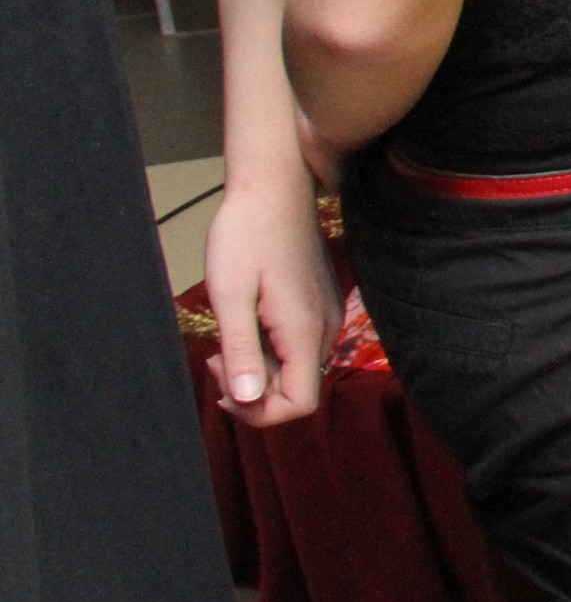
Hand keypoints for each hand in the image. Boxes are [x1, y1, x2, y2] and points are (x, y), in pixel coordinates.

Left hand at [204, 179, 339, 428]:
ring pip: (297, 370)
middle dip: (254, 390)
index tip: (222, 387)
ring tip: (227, 337)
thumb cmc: (245, 236)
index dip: (259, 413)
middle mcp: (324, 328)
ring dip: (259, 369)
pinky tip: (246, 322)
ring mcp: (325, 316)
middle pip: (298, 391)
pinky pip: (298, 347)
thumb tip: (247, 399)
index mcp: (304, 331)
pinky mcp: (318, 305)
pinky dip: (270, 350)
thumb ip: (241, 351)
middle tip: (214, 358)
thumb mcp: (230, 295)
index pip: (298, 405)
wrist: (273, 188)